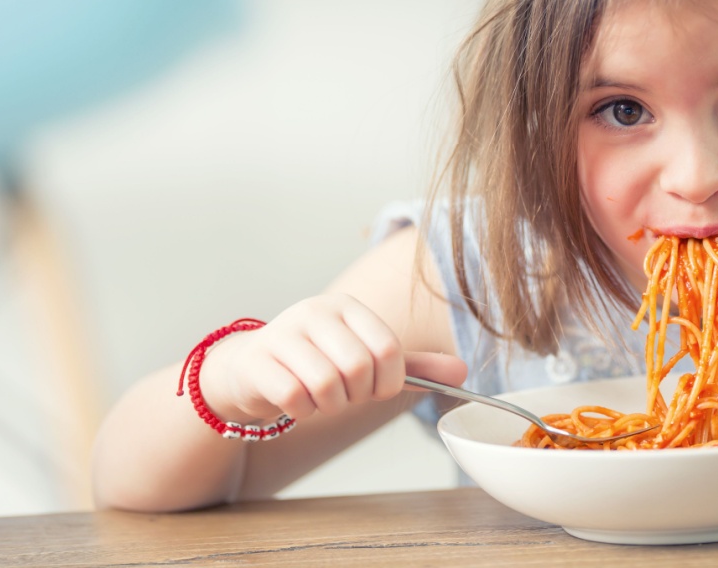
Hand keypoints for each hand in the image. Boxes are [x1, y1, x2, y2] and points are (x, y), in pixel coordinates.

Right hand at [198, 294, 465, 422]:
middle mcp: (316, 311)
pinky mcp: (258, 360)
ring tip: (322, 398)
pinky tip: (298, 403)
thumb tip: (463, 372)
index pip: (388, 349)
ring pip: (327, 383)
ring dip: (330, 406)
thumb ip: (413, 365)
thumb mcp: (367, 359)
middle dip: (358, 395)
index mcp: (349, 307)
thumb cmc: (319, 362)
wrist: (253, 368)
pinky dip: (303, 411)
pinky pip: (294, 397)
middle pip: (359, 367)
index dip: (389, 382)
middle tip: (345, 395)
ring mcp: (284, 332)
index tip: (375, 389)